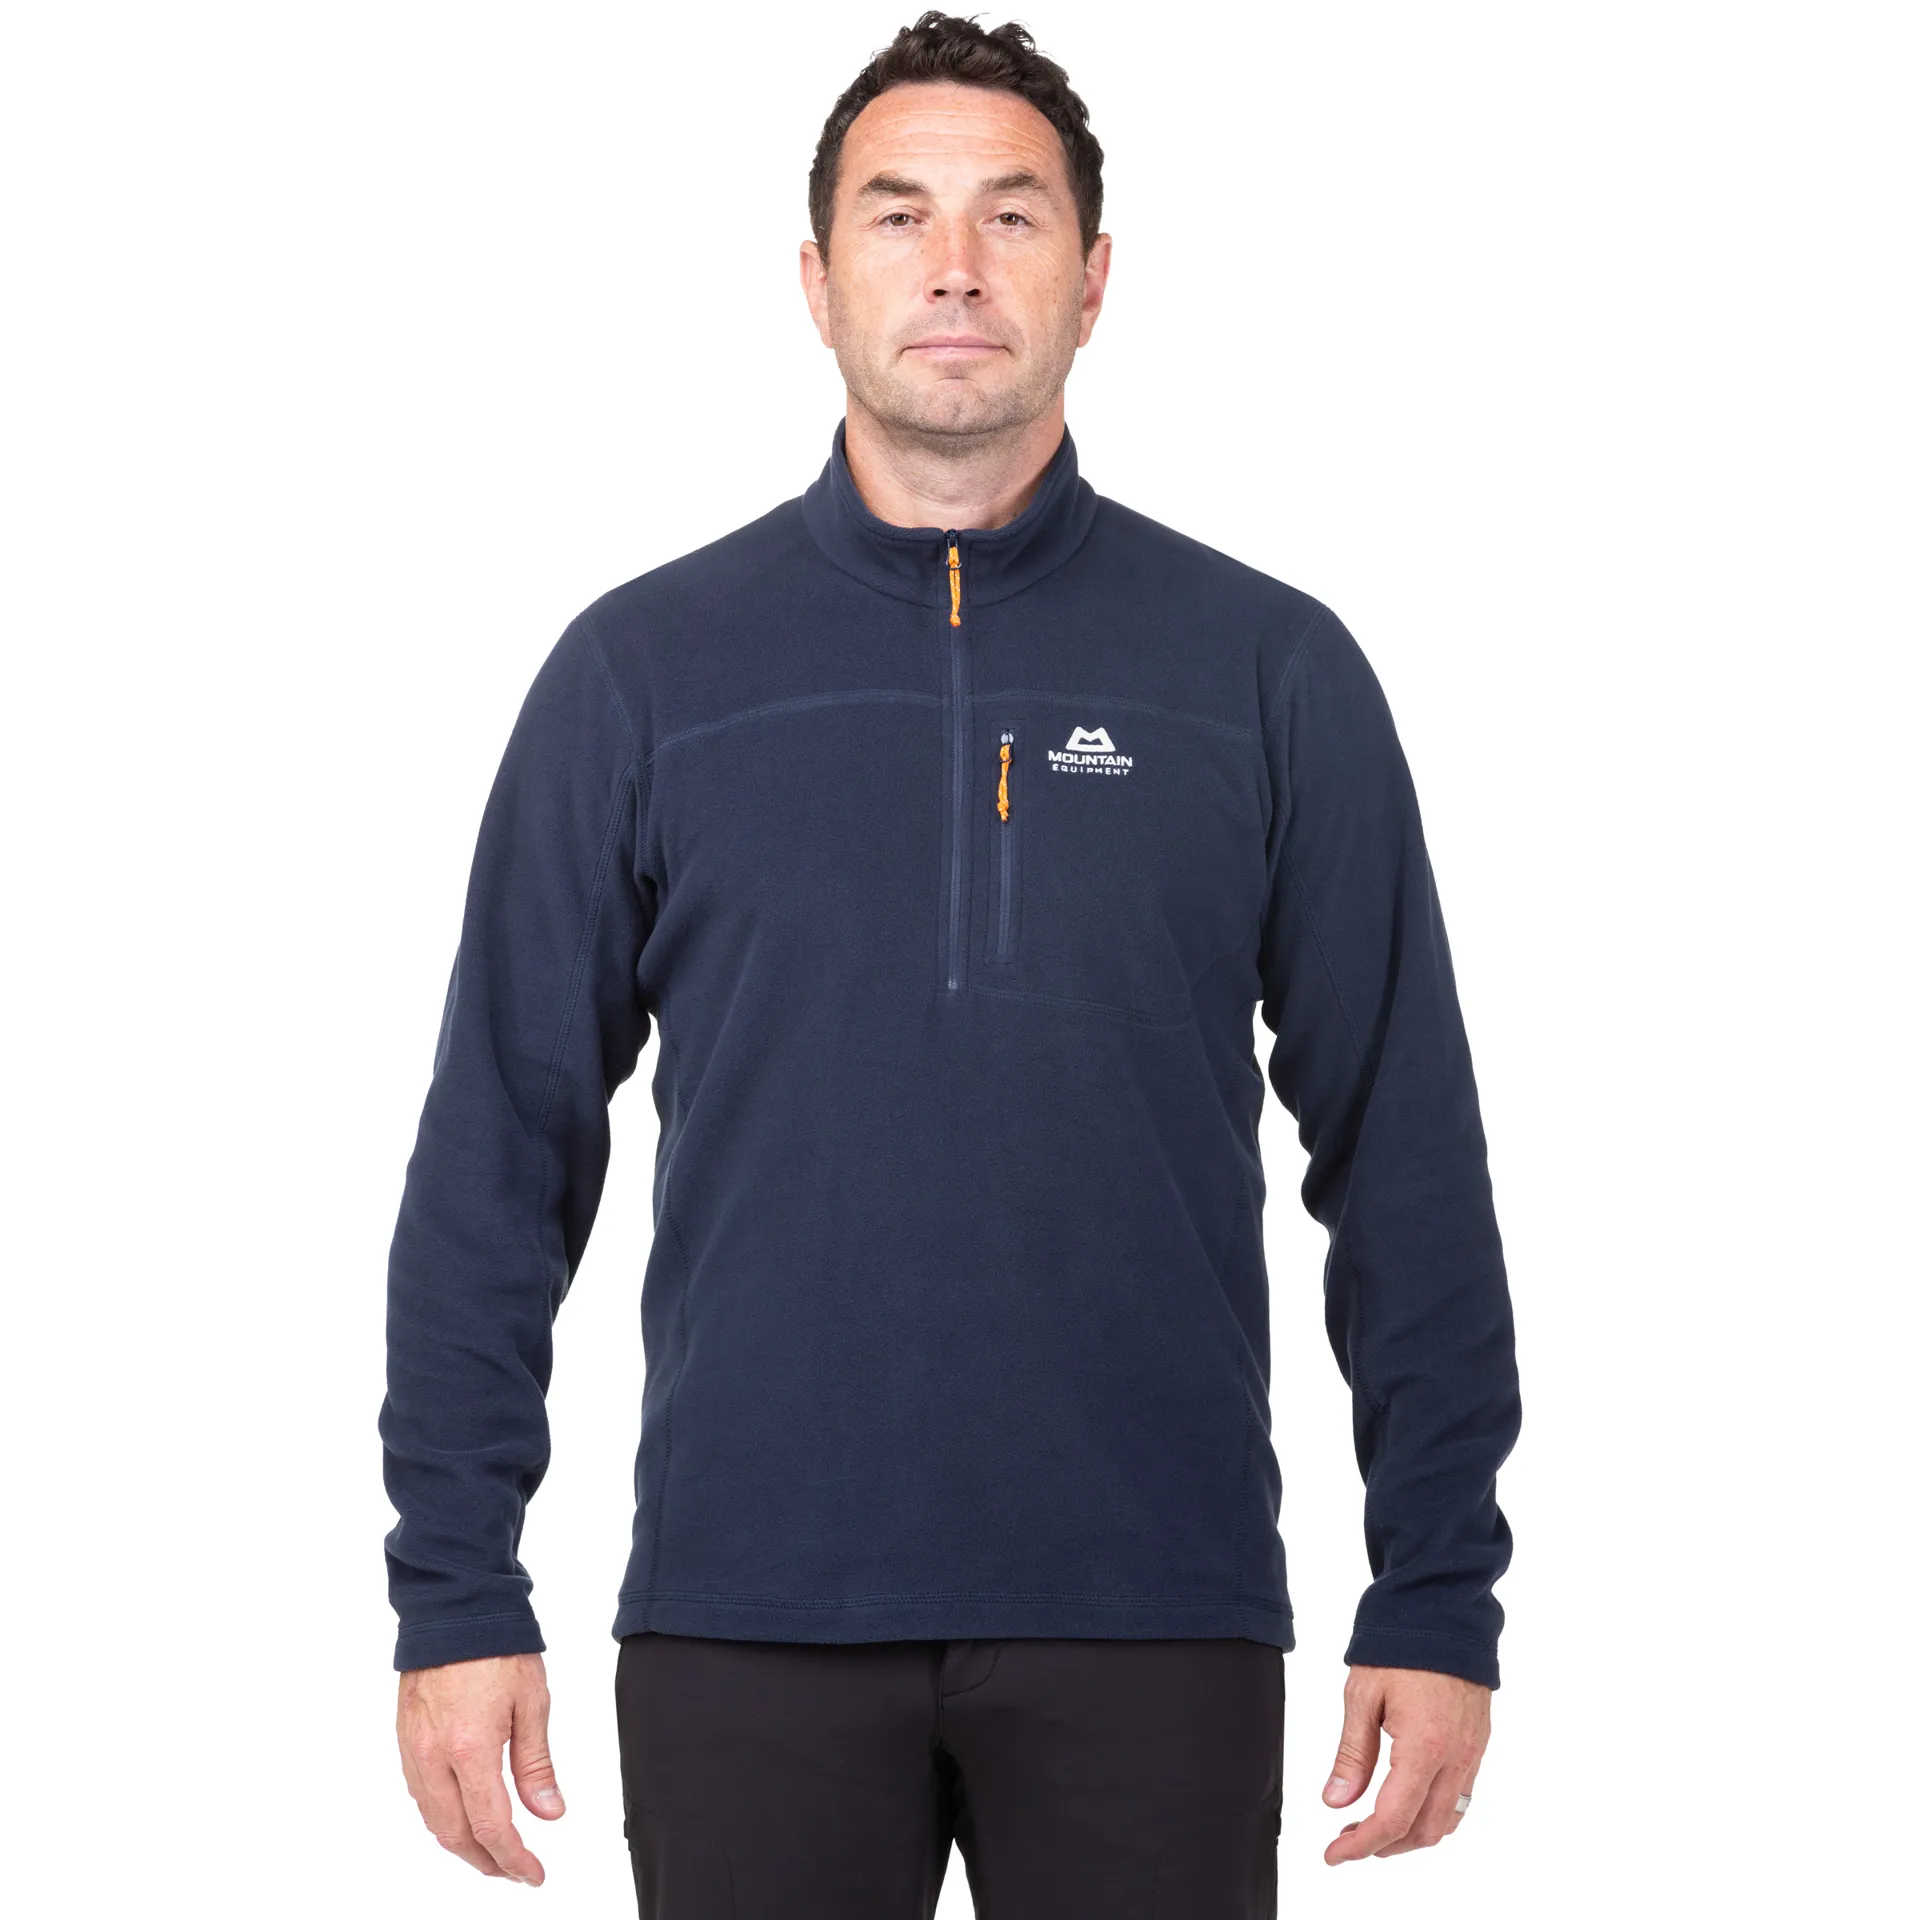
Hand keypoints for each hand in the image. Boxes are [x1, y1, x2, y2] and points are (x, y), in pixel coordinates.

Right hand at [396, 1651, 565, 1884]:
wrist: (455, 1608)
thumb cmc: (498, 1647)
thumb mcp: (533, 1702)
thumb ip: (536, 1765)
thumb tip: (548, 1814)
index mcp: (470, 1750)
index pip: (491, 1827)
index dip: (513, 1860)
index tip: (533, 1876)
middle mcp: (434, 1757)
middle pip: (455, 1835)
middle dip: (486, 1862)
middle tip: (515, 1871)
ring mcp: (413, 1749)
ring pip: (433, 1820)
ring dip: (462, 1844)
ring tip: (493, 1852)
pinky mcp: (405, 1738)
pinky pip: (420, 1794)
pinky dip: (443, 1817)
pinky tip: (463, 1815)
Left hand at [1321, 1663, 1489, 1864]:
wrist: (1444, 1612)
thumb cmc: (1399, 1647)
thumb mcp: (1362, 1696)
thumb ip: (1352, 1754)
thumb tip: (1337, 1803)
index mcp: (1424, 1749)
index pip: (1393, 1820)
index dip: (1361, 1846)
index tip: (1334, 1854)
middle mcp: (1456, 1759)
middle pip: (1423, 1831)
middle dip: (1384, 1846)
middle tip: (1347, 1839)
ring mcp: (1472, 1754)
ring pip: (1447, 1822)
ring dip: (1411, 1834)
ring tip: (1373, 1825)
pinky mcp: (1478, 1744)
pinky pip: (1461, 1798)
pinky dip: (1434, 1814)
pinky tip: (1407, 1801)